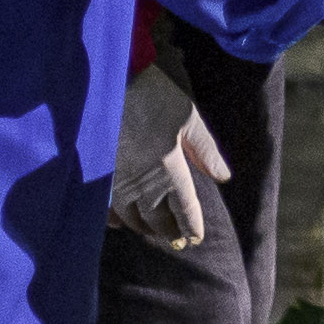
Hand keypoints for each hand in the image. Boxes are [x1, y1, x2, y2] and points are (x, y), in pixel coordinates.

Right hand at [111, 64, 232, 252]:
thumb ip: (206, 151)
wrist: (110, 82)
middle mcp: (144, 181)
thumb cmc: (154, 96)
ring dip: (144, 228)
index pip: (184, 208)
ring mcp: (119, 179)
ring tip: (153, 234)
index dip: (192, 226)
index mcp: (170, 169)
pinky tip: (119, 224)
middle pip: (158, 218)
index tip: (197, 239)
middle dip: (169, 232)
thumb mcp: (189, 119)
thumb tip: (223, 177)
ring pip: (132, 216)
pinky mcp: (100, 173)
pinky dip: (114, 219)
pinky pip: (107, 205)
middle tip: (178, 242)